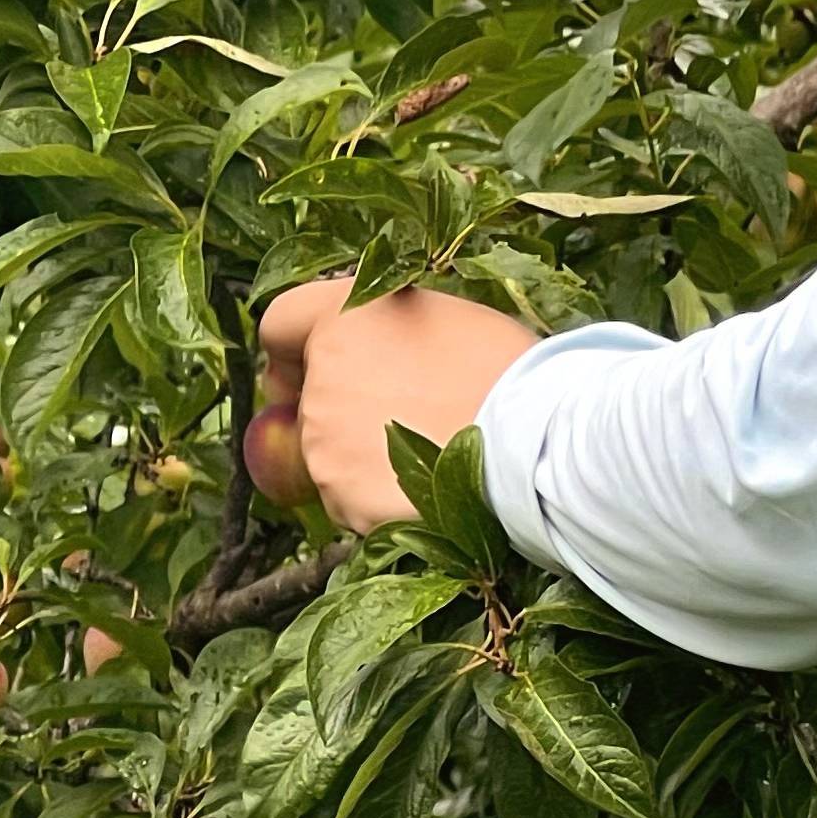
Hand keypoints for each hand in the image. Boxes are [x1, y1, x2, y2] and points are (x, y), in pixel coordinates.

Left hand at [252, 278, 542, 531]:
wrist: (536, 439)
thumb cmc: (508, 370)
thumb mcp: (444, 318)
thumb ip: (387, 331)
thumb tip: (368, 357)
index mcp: (344, 317)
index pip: (280, 323)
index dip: (291, 350)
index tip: (306, 369)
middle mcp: (322, 375)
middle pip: (309, 399)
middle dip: (345, 412)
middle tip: (409, 423)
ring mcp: (324, 442)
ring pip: (328, 455)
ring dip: (362, 459)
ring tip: (431, 458)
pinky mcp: (340, 497)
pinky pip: (348, 500)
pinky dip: (376, 500)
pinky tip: (428, 490)